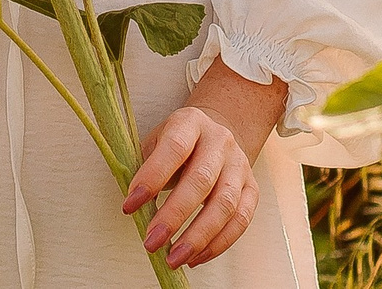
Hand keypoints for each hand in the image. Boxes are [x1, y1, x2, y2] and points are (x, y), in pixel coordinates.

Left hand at [122, 64, 285, 268]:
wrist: (214, 135)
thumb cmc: (177, 145)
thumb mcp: (156, 143)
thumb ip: (146, 169)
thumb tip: (135, 208)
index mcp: (190, 123)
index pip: (174, 148)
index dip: (153, 177)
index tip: (130, 206)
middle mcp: (220, 140)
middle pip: (201, 180)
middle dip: (174, 216)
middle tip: (151, 242)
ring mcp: (239, 164)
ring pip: (225, 204)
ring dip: (198, 237)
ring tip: (174, 258)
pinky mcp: (251, 187)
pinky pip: (241, 220)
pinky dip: (218, 244)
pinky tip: (195, 258)